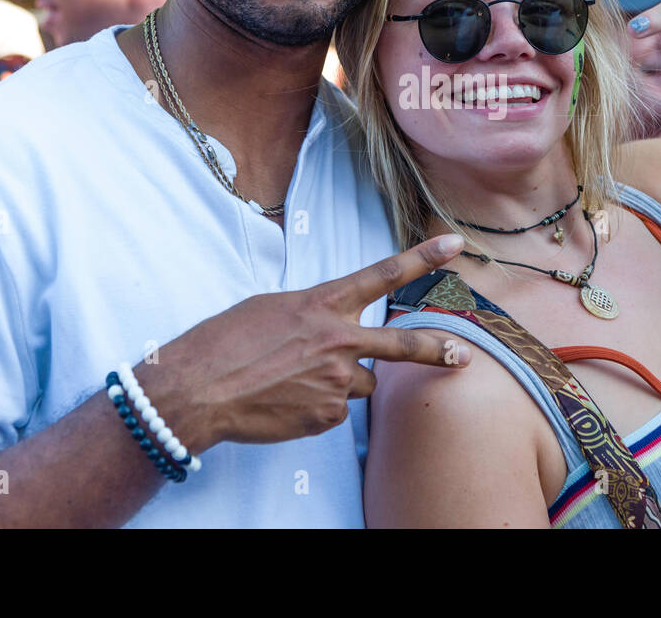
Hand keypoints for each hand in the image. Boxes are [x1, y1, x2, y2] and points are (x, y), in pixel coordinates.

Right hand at [148, 235, 470, 448]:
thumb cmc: (224, 342)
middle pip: (402, 345)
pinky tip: (285, 403)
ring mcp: (336, 380)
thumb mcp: (271, 309)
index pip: (384, 274)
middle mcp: (338, 339)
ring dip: (339, 383)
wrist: (197, 389)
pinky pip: (336, 411)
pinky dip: (317, 408)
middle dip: (436, 349)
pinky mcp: (327, 416)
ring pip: (360, 384)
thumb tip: (334, 332)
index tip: (455, 244)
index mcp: (322, 303)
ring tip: (294, 381)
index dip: (424, 257)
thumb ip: (313, 315)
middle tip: (462, 355)